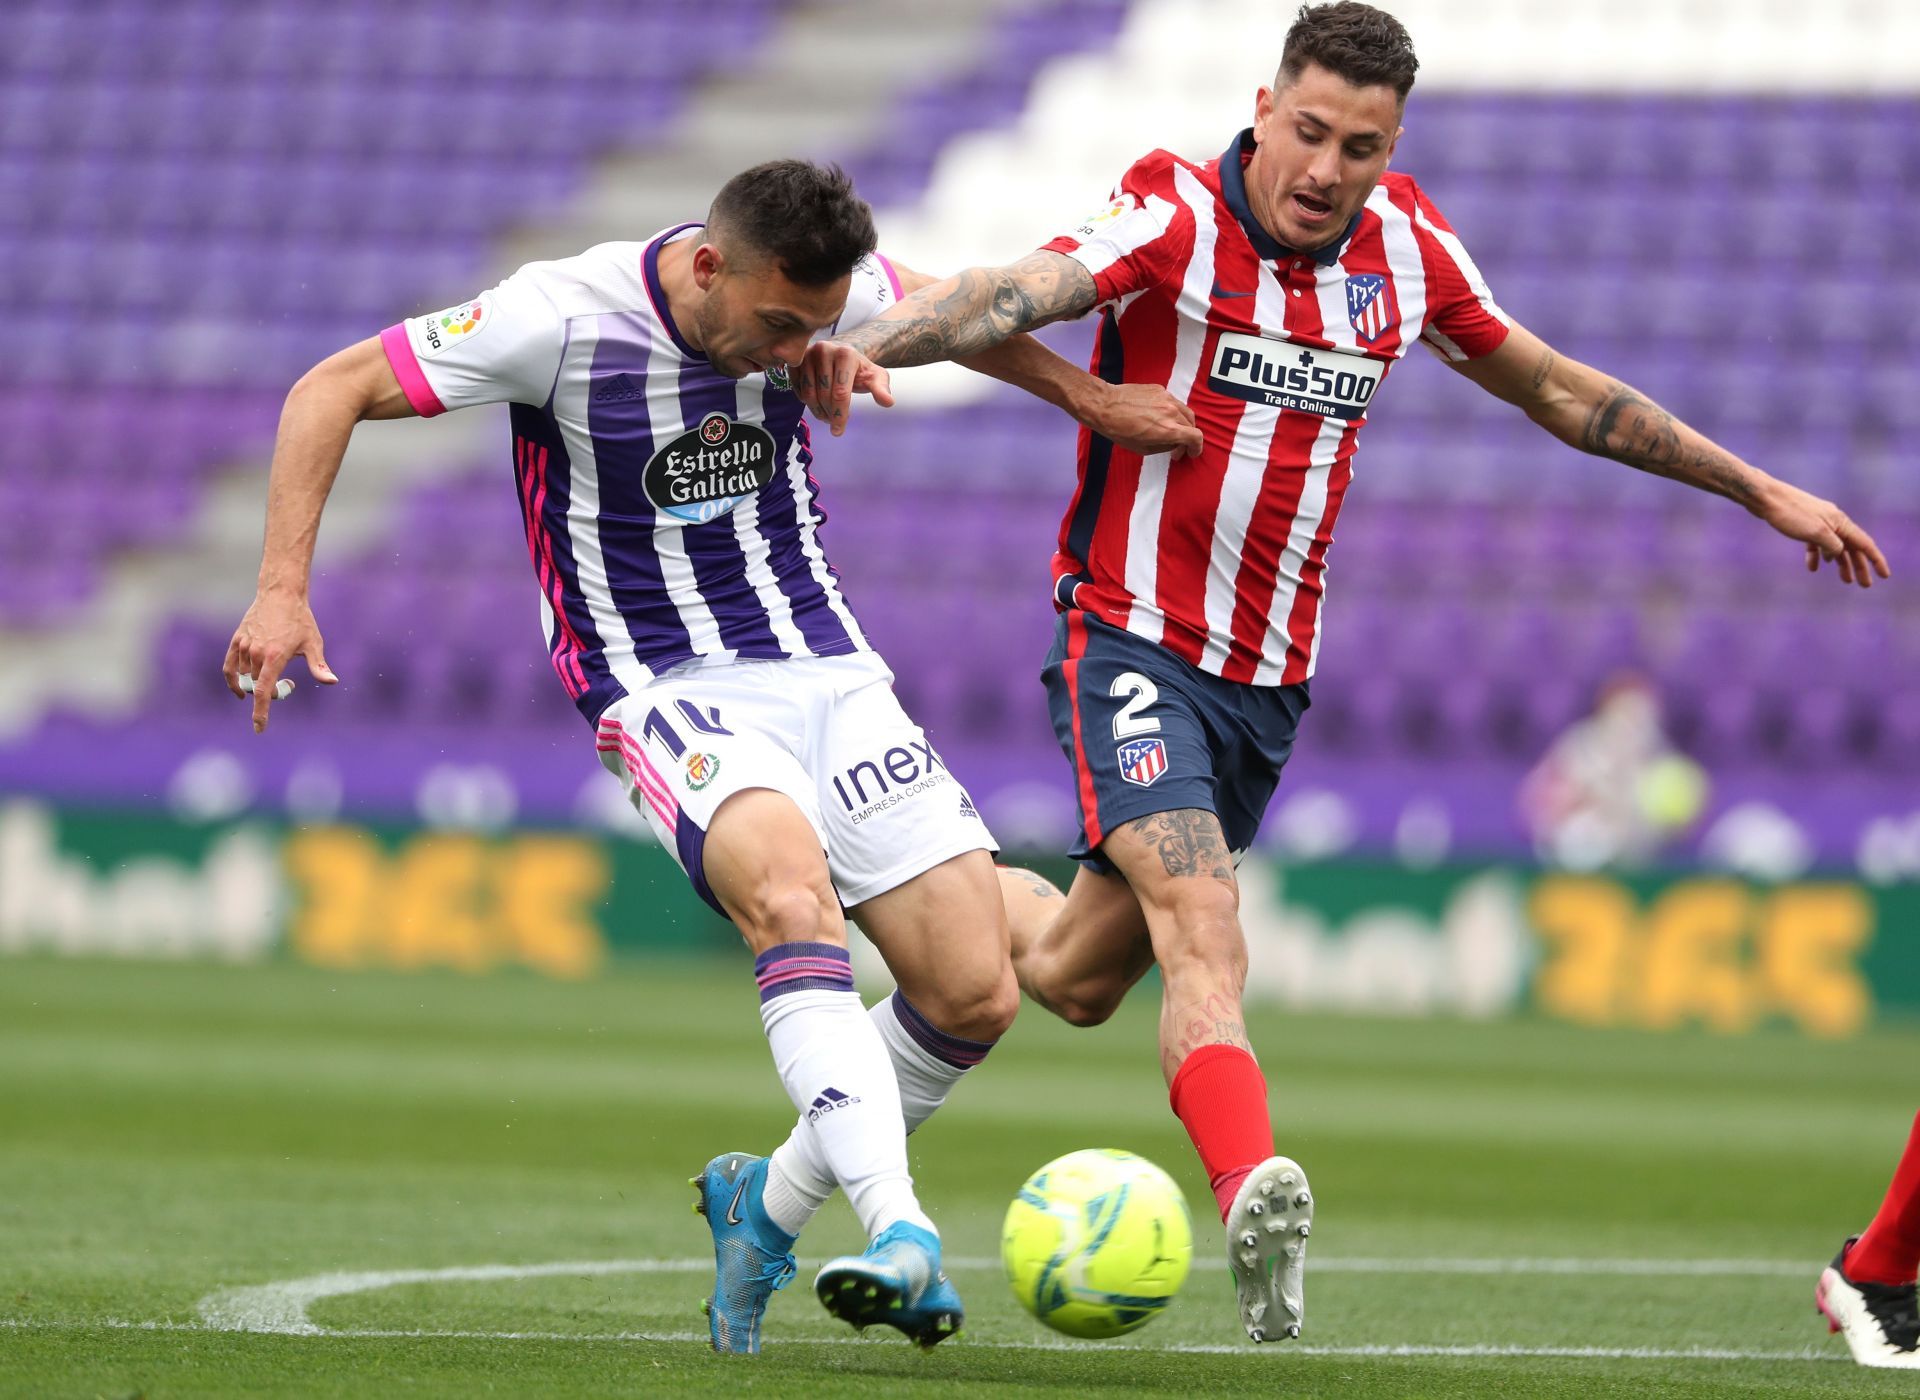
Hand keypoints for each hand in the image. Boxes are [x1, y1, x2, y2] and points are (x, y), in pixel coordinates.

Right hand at [223, 589, 337, 731]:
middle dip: (272, 693)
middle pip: (258, 687)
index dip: (261, 712)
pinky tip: (240, 689)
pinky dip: (233, 680)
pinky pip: (229, 667)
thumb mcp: (313, 643)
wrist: (280, 595)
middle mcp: (256, 653)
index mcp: (275, 657)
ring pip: (246, 677)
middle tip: (289, 684)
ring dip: (257, 683)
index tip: (259, 728)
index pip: (264, 692)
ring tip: (277, 670)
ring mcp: (244, 647)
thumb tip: (333, 682)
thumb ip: (319, 666)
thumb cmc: (301, 620)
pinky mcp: (236, 641)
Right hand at [791, 341, 894, 436]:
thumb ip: (881, 389)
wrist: (842, 355)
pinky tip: (816, 404)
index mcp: (846, 353)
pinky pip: (797, 389)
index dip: (840, 415)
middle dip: (830, 414)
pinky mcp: (796, 360)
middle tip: (834, 423)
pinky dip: (806, 402)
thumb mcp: (875, 377)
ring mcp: (808, 354)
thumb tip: (888, 402)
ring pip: (808, 394)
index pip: (841, 392)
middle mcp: (825, 350)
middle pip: (824, 395)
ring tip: (826, 416)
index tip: (838, 432)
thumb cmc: (859, 370)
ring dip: (817, 411)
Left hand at [1087, 384, 1203, 459]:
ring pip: (1185, 412)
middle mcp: (1172, 412)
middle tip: (1176, 447)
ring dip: (1182, 424)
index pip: (1196, 437)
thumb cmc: (1119, 430)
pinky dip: (1172, 412)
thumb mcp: (1143, 448)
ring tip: (1170, 431)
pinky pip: (1173, 402)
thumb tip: (1174, 444)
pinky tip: (1158, 417)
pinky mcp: (1160, 389)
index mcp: (1169, 429)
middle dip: (1187, 438)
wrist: (1106, 406)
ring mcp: (1167, 398)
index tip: (1192, 453)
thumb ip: (1165, 446)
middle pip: (1191, 425)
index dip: (1197, 447)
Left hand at [1751, 480, 1891, 587]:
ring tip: (1845, 581)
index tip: (1885, 576)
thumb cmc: (1789, 513)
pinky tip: (1813, 568)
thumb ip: (1832, 545)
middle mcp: (1833, 521)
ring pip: (1835, 546)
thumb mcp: (1815, 533)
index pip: (1865, 544)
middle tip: (1864, 585)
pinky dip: (1817, 555)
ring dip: (1841, 563)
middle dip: (1860, 566)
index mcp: (1840, 522)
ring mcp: (1819, 522)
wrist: (1765, 497)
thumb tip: (1838, 555)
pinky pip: (1816, 543)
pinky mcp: (1804, 524)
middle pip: (1852, 547)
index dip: (1876, 561)